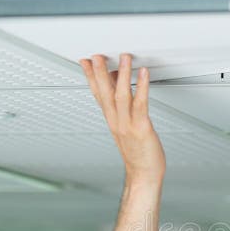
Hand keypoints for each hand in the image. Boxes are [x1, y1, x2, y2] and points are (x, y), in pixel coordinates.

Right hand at [79, 53, 165, 181]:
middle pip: (104, 93)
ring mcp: (127, 125)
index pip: (98, 95)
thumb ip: (123, 111)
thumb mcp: (127, 130)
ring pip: (120, 95)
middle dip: (99, 72)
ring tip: (123, 57)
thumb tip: (122, 93)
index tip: (85, 62)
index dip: (90, 77)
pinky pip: (140, 104)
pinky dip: (141, 87)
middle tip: (96, 54)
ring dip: (121, 74)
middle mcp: (117, 121)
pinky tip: (143, 74)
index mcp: (112, 121)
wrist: (144, 176)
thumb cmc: (140, 155)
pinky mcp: (141, 128)